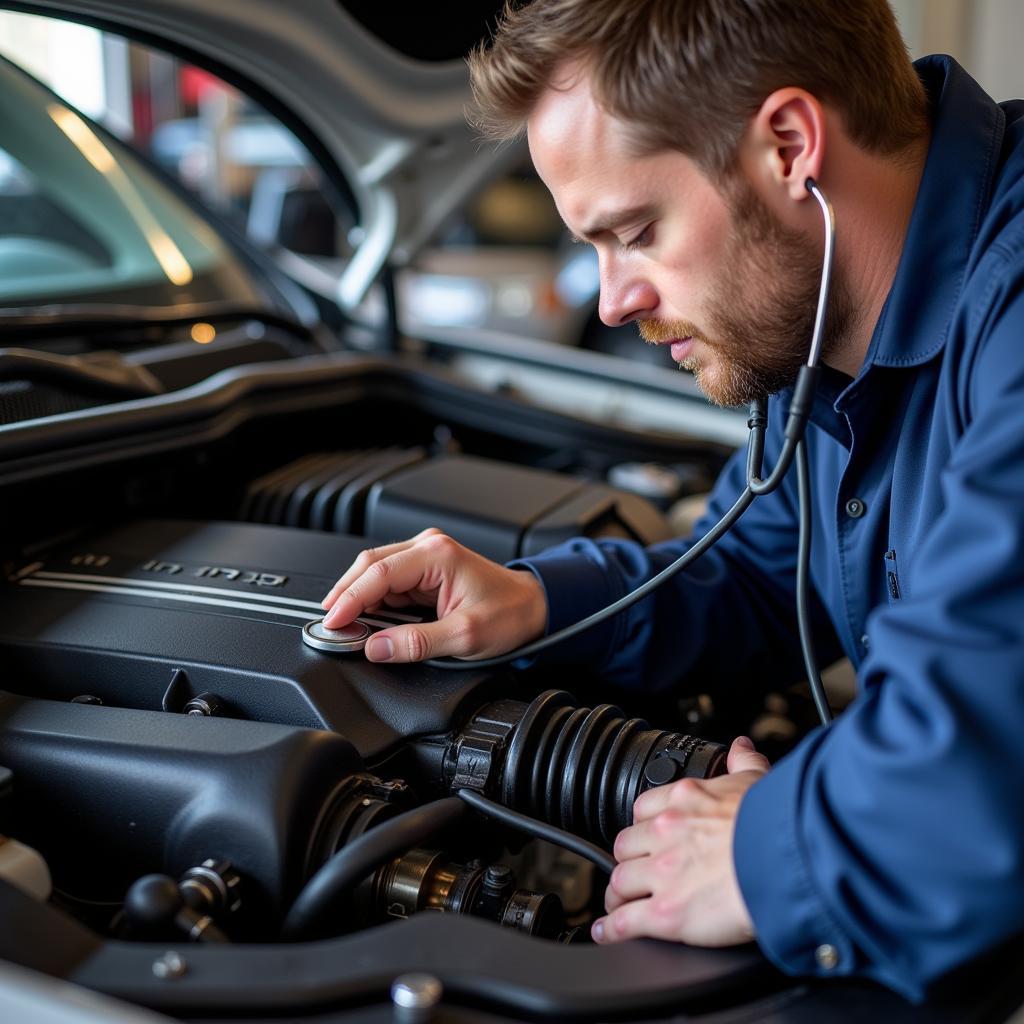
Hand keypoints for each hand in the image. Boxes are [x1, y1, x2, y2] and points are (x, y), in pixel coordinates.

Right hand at [320, 528, 547, 661]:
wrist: (534, 607)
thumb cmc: (510, 614)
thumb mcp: (465, 636)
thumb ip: (417, 643)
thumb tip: (376, 647)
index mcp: (436, 556)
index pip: (378, 573)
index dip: (349, 599)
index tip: (332, 622)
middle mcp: (428, 548)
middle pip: (368, 566)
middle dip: (345, 595)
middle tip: (330, 625)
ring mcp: (425, 556)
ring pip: (374, 572)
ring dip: (356, 597)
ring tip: (343, 625)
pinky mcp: (424, 569)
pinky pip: (388, 581)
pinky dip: (372, 599)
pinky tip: (364, 618)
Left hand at [592, 736, 769, 946]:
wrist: (788, 863)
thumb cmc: (779, 826)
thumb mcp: (758, 782)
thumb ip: (744, 763)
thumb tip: (740, 748)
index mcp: (685, 800)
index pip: (643, 809)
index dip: (643, 827)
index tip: (646, 838)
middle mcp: (666, 832)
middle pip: (626, 846)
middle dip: (627, 860)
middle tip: (634, 873)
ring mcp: (662, 873)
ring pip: (620, 882)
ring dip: (617, 895)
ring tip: (619, 905)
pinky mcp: (665, 913)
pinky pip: (625, 920)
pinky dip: (612, 928)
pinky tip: (608, 932)